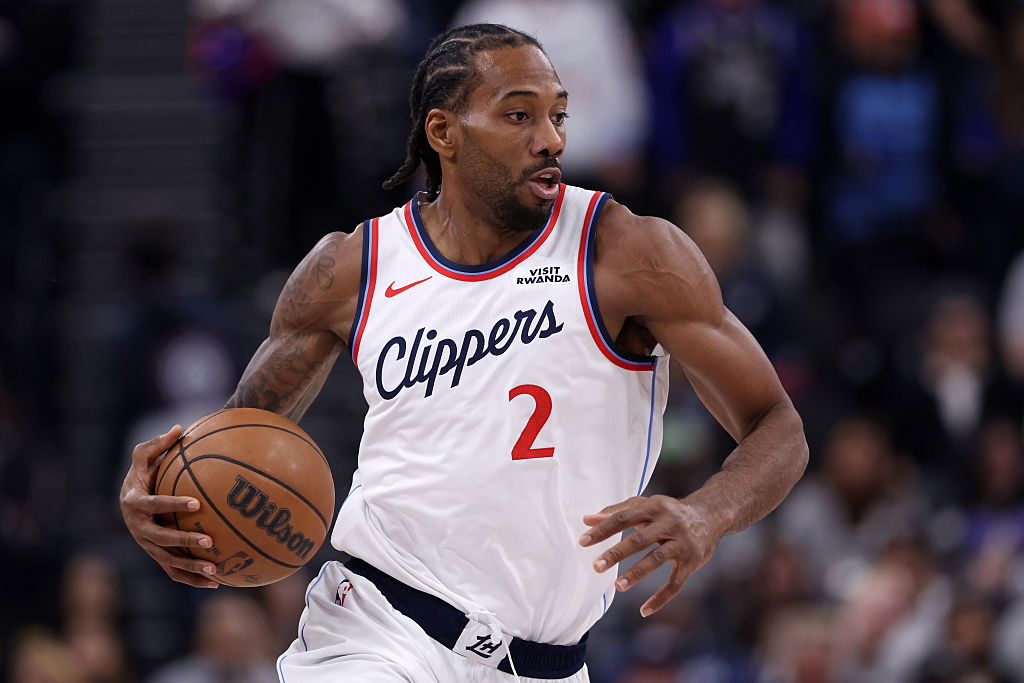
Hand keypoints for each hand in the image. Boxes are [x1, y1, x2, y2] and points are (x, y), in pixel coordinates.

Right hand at [119, 425, 218, 587]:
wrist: (129, 498)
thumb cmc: (141, 473)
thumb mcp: (144, 455)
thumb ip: (158, 444)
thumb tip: (179, 428)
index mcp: (134, 503)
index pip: (154, 506)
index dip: (172, 505)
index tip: (196, 503)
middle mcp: (138, 528)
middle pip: (161, 540)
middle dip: (184, 543)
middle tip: (209, 542)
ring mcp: (147, 545)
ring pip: (168, 561)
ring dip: (192, 567)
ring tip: (217, 570)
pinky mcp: (157, 556)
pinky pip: (175, 571)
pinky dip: (194, 578)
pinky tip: (219, 581)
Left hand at [579, 495, 724, 616]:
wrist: (710, 515)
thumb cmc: (669, 511)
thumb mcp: (645, 505)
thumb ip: (616, 511)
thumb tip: (587, 519)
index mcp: (654, 507)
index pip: (624, 518)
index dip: (603, 529)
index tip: (583, 541)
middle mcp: (669, 524)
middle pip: (640, 539)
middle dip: (617, 553)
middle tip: (596, 566)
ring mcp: (682, 543)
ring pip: (657, 559)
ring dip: (637, 573)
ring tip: (618, 586)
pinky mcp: (691, 562)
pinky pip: (676, 583)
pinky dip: (661, 598)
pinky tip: (644, 611)